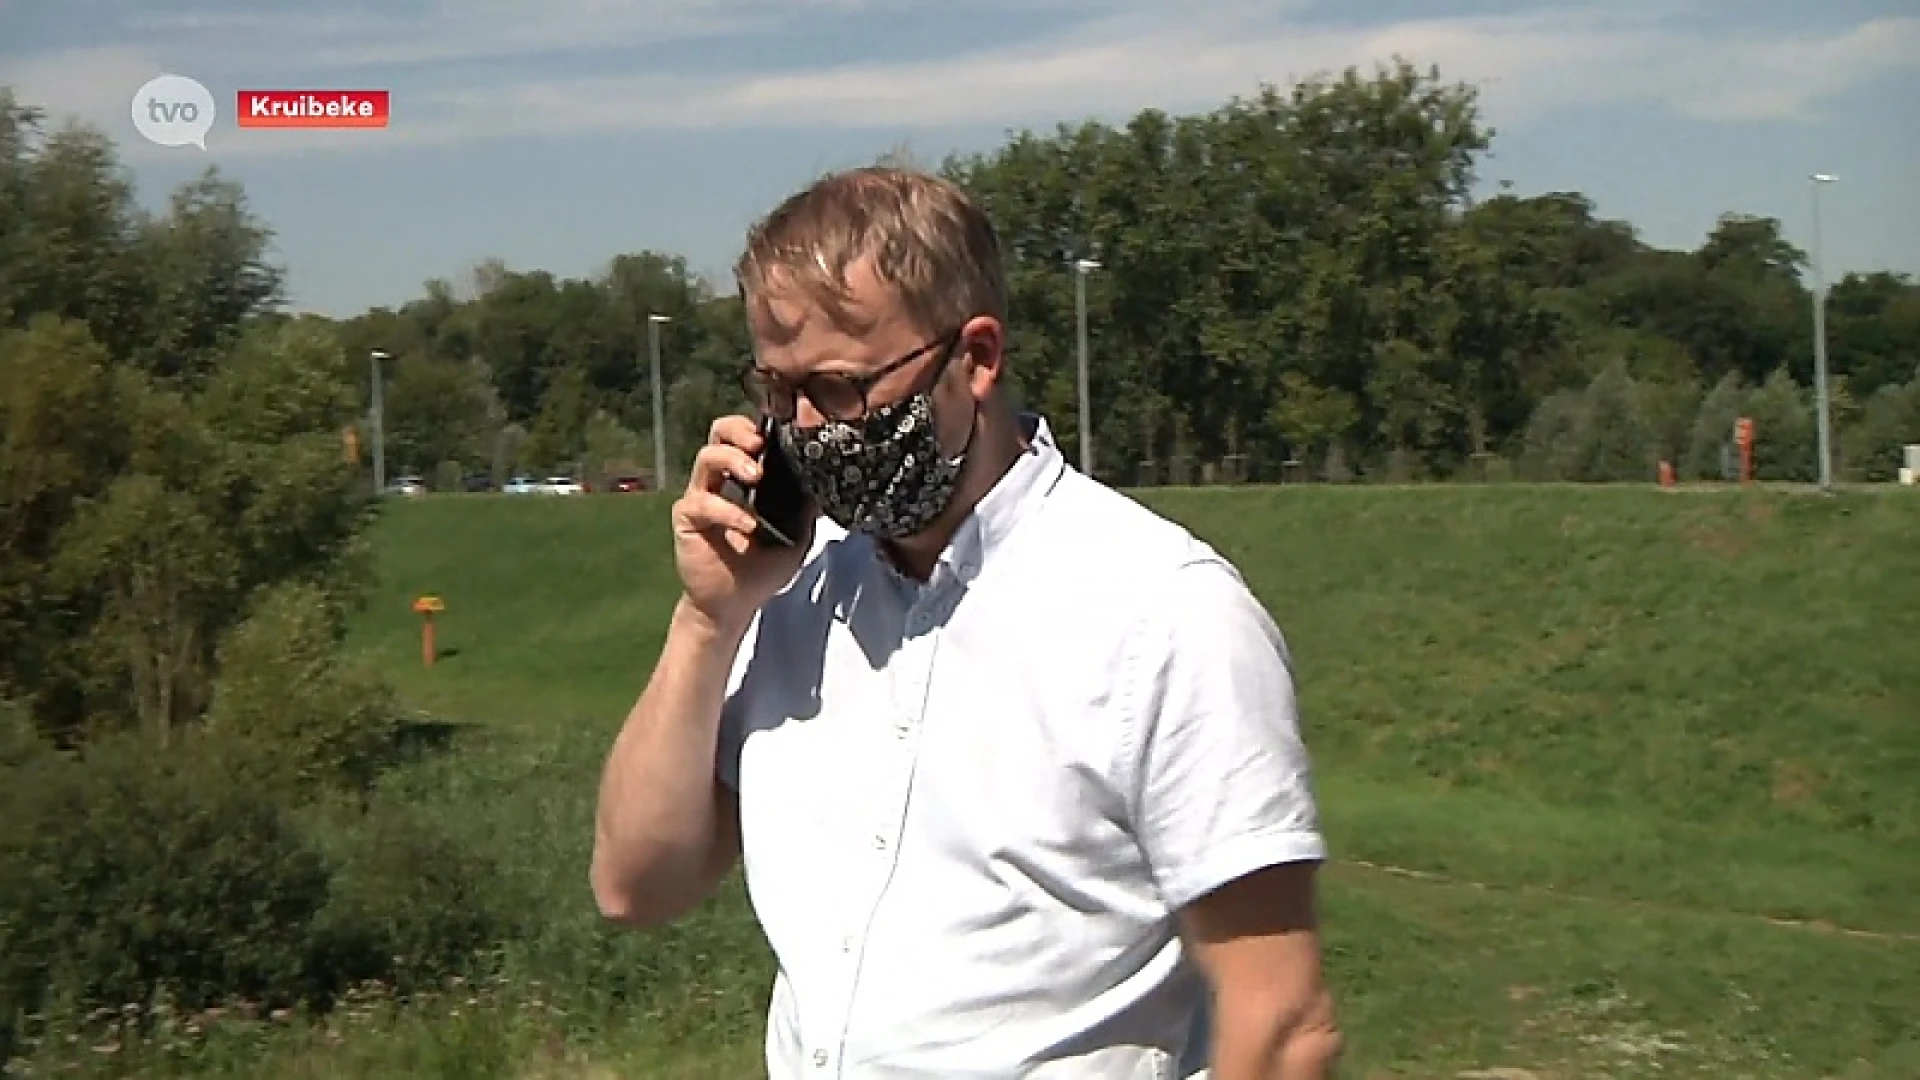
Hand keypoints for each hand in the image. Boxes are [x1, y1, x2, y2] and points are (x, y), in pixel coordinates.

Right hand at [670, 415, 811, 632]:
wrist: (734, 605)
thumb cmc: (761, 570)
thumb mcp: (796, 537)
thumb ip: (806, 510)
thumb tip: (825, 484)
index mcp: (744, 479)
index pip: (744, 436)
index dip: (758, 426)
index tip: (781, 435)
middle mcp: (720, 481)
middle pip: (719, 433)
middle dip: (740, 430)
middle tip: (761, 445)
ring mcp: (701, 497)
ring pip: (707, 458)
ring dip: (734, 460)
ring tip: (756, 477)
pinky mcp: (688, 518)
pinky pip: (702, 502)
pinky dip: (728, 510)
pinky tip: (748, 524)